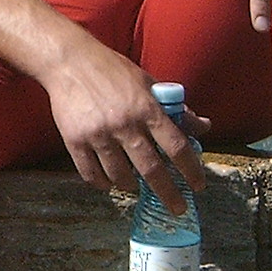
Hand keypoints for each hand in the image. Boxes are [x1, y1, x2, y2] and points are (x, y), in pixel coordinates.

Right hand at [40, 35, 207, 214]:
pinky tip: (109, 182)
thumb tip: (202, 127)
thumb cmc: (112, 70)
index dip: (191, 169)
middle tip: (178, 208)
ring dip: (131, 186)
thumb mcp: (148, 83)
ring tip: (135, 186)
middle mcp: (125, 124)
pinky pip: (91, 174)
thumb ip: (174, 108)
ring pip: (120, 176)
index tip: (198, 186)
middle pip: (152, 169)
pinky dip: (103, 183)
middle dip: (168, 193)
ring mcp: (98, 134)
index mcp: (146, 108)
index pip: (176, 146)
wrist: (69, 61)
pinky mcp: (74, 141)